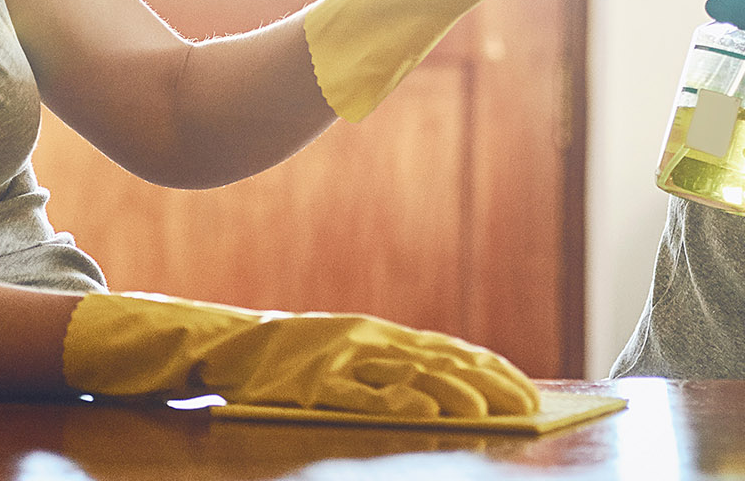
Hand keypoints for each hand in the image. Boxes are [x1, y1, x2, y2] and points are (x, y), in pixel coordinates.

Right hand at [61, 292, 540, 417]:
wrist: (216, 343)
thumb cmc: (283, 361)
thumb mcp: (338, 354)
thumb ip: (382, 367)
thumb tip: (442, 389)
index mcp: (375, 332)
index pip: (446, 349)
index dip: (489, 369)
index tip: (525, 389)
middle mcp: (366, 338)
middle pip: (440, 360)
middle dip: (488, 383)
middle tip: (528, 405)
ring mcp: (340, 358)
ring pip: (410, 373)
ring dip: (456, 392)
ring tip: (493, 411)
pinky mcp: (314, 380)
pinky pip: (364, 392)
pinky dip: (401, 398)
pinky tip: (430, 410)